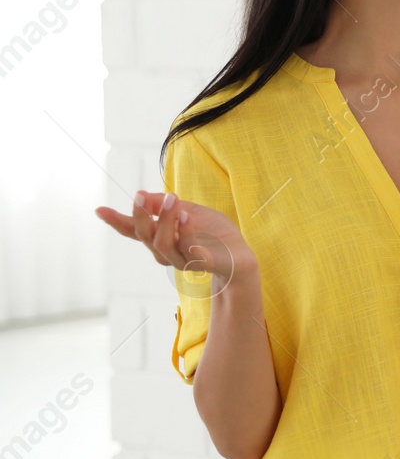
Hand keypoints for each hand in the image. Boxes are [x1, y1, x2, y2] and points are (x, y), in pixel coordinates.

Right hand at [95, 190, 254, 289]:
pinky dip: (186, 232)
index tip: (99, 209)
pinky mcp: (200, 263)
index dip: (116, 221)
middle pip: (144, 235)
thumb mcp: (190, 211)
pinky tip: (187, 216)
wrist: (240, 255)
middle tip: (141, 195)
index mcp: (161, 237)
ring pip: (162, 243)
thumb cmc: (213, 232)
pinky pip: (189, 249)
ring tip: (172, 198)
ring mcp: (181, 259)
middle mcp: (165, 251)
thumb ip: (168, 208)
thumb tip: (144, 195)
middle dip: (141, 215)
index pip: (134, 230)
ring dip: (165, 219)